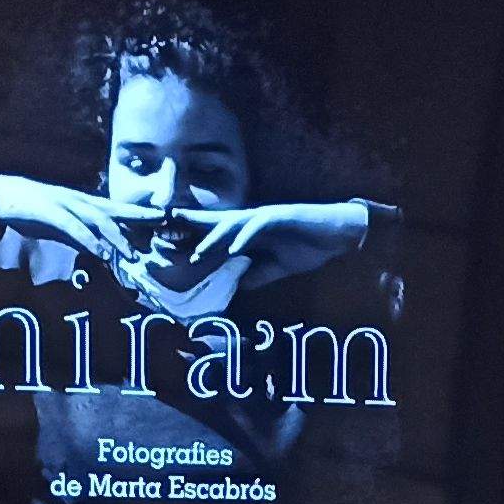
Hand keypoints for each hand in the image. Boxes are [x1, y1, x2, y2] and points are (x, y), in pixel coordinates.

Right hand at [0, 171, 149, 269]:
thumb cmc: (29, 208)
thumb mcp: (60, 224)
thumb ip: (80, 236)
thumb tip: (100, 251)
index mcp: (82, 203)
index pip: (116, 209)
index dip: (139, 214)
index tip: (163, 218)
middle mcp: (78, 200)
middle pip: (114, 210)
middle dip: (139, 217)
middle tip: (163, 224)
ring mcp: (64, 203)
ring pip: (97, 220)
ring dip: (116, 237)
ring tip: (132, 254)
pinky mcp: (49, 210)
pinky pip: (72, 226)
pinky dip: (87, 239)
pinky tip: (99, 252)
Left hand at [123, 198, 370, 302]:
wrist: (337, 233)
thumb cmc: (310, 246)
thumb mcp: (279, 267)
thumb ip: (258, 274)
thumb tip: (238, 286)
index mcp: (248, 234)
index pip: (215, 236)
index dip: (193, 242)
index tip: (170, 250)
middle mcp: (250, 222)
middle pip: (214, 225)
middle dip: (190, 233)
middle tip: (166, 242)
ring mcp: (264, 217)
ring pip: (232, 226)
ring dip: (213, 239)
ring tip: (198, 254)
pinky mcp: (280, 217)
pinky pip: (258, 227)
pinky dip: (245, 237)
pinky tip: (234, 248)